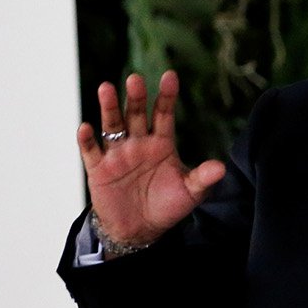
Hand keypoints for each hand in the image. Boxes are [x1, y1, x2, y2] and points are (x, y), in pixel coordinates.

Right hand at [75, 71, 224, 251]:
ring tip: (106, 88)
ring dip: (108, 107)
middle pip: (135, 114)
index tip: (170, 77)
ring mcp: (117, 153)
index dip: (166, 96)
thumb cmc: (167, 206)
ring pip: (111, 125)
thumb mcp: (189, 193)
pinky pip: (91, 150)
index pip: (164, 114)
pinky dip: (87, 139)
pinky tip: (86, 128)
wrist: (140, 230)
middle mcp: (138, 142)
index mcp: (161, 143)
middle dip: (136, 97)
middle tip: (135, 79)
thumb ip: (202, 178)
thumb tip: (221, 167)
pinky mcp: (98, 168)